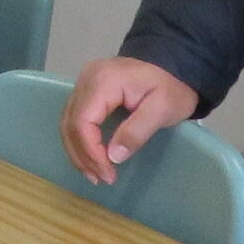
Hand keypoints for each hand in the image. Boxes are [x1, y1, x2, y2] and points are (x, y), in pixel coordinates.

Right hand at [61, 56, 199, 185]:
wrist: (175, 65)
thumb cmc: (172, 87)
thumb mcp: (162, 110)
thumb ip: (137, 131)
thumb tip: (113, 157)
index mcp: (103, 81)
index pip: (83, 122)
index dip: (91, 152)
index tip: (108, 173)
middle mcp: (86, 79)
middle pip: (71, 124)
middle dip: (83, 156)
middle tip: (101, 178)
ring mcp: (84, 83)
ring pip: (68, 122)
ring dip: (78, 152)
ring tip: (94, 174)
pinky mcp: (86, 90)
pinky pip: (74, 118)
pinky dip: (79, 141)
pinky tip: (90, 157)